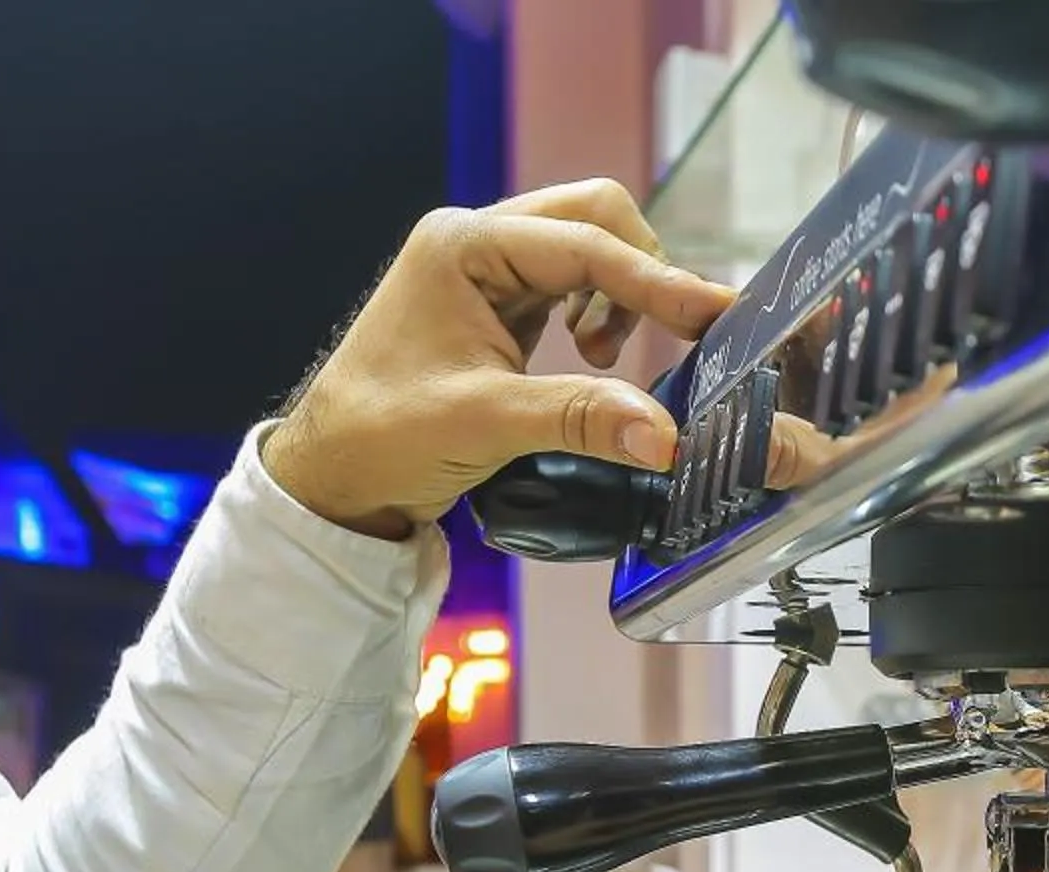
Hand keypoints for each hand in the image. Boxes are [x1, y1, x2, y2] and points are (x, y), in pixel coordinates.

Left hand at [261, 180, 810, 540]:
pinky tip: (594, 358)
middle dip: (643, 272)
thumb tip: (667, 437)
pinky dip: (603, 311)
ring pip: (588, 247)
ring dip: (623, 294)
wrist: (333, 476)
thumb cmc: (384, 437)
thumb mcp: (487, 424)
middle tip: (678, 335)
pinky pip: (573, 284)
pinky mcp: (499, 306)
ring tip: (608, 359)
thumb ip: (581, 420)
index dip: (657, 280)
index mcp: (463, 246)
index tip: (714, 316)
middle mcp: (477, 243)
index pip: (585, 243)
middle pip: (593, 217)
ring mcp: (488, 271)